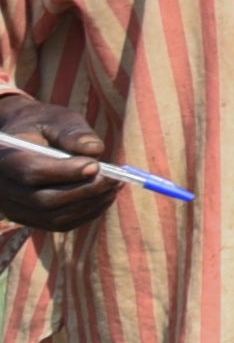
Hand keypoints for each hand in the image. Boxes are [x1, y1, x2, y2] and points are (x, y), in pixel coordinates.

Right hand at [0, 95, 117, 234]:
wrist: (24, 140)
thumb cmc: (43, 126)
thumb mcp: (55, 119)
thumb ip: (72, 132)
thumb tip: (95, 150)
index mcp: (5, 158)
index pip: (31, 172)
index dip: (64, 172)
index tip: (96, 166)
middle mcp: (4, 188)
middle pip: (44, 200)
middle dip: (84, 191)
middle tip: (114, 178)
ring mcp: (14, 207)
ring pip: (54, 216)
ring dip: (89, 204)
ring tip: (114, 186)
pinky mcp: (30, 218)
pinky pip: (60, 223)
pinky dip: (86, 213)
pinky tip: (105, 196)